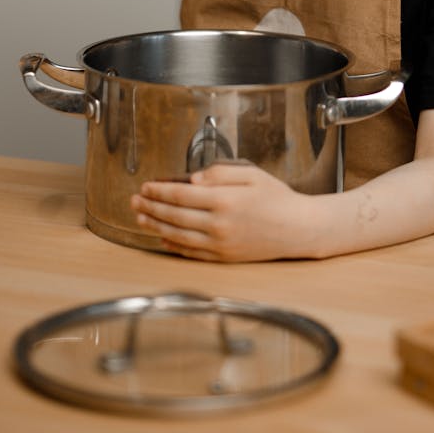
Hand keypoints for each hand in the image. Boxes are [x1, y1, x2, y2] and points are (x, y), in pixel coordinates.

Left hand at [130, 162, 317, 261]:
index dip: (159, 190)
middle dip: (151, 207)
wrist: (298, 229)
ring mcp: (220, 245)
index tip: (145, 186)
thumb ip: (219, 174)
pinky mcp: (224, 258)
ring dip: (156, 226)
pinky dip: (173, 245)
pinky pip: (191, 252)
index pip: (180, 194)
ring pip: (178, 236)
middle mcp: (218, 225)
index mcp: (224, 200)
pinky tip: (162, 238)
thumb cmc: (277, 198)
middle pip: (174, 215)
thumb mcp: (251, 174)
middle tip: (135, 201)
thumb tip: (191, 180)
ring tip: (141, 218)